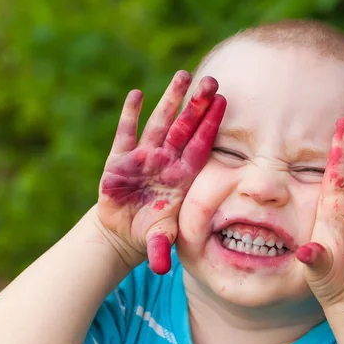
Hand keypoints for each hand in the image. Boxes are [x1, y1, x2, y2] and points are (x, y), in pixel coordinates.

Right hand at [97, 71, 225, 273]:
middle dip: (196, 106)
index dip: (210, 126)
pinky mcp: (119, 160)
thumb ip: (160, 248)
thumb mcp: (158, 241)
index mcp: (181, 178)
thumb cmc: (150, 231)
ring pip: (159, 124)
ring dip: (169, 101)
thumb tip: (161, 268)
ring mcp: (143, 158)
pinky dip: (130, 115)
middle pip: (184, 128)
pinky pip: (125, 134)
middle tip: (212, 80)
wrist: (125, 231)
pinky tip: (137, 95)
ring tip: (183, 76)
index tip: (224, 102)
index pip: (200, 147)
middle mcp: (166, 162)